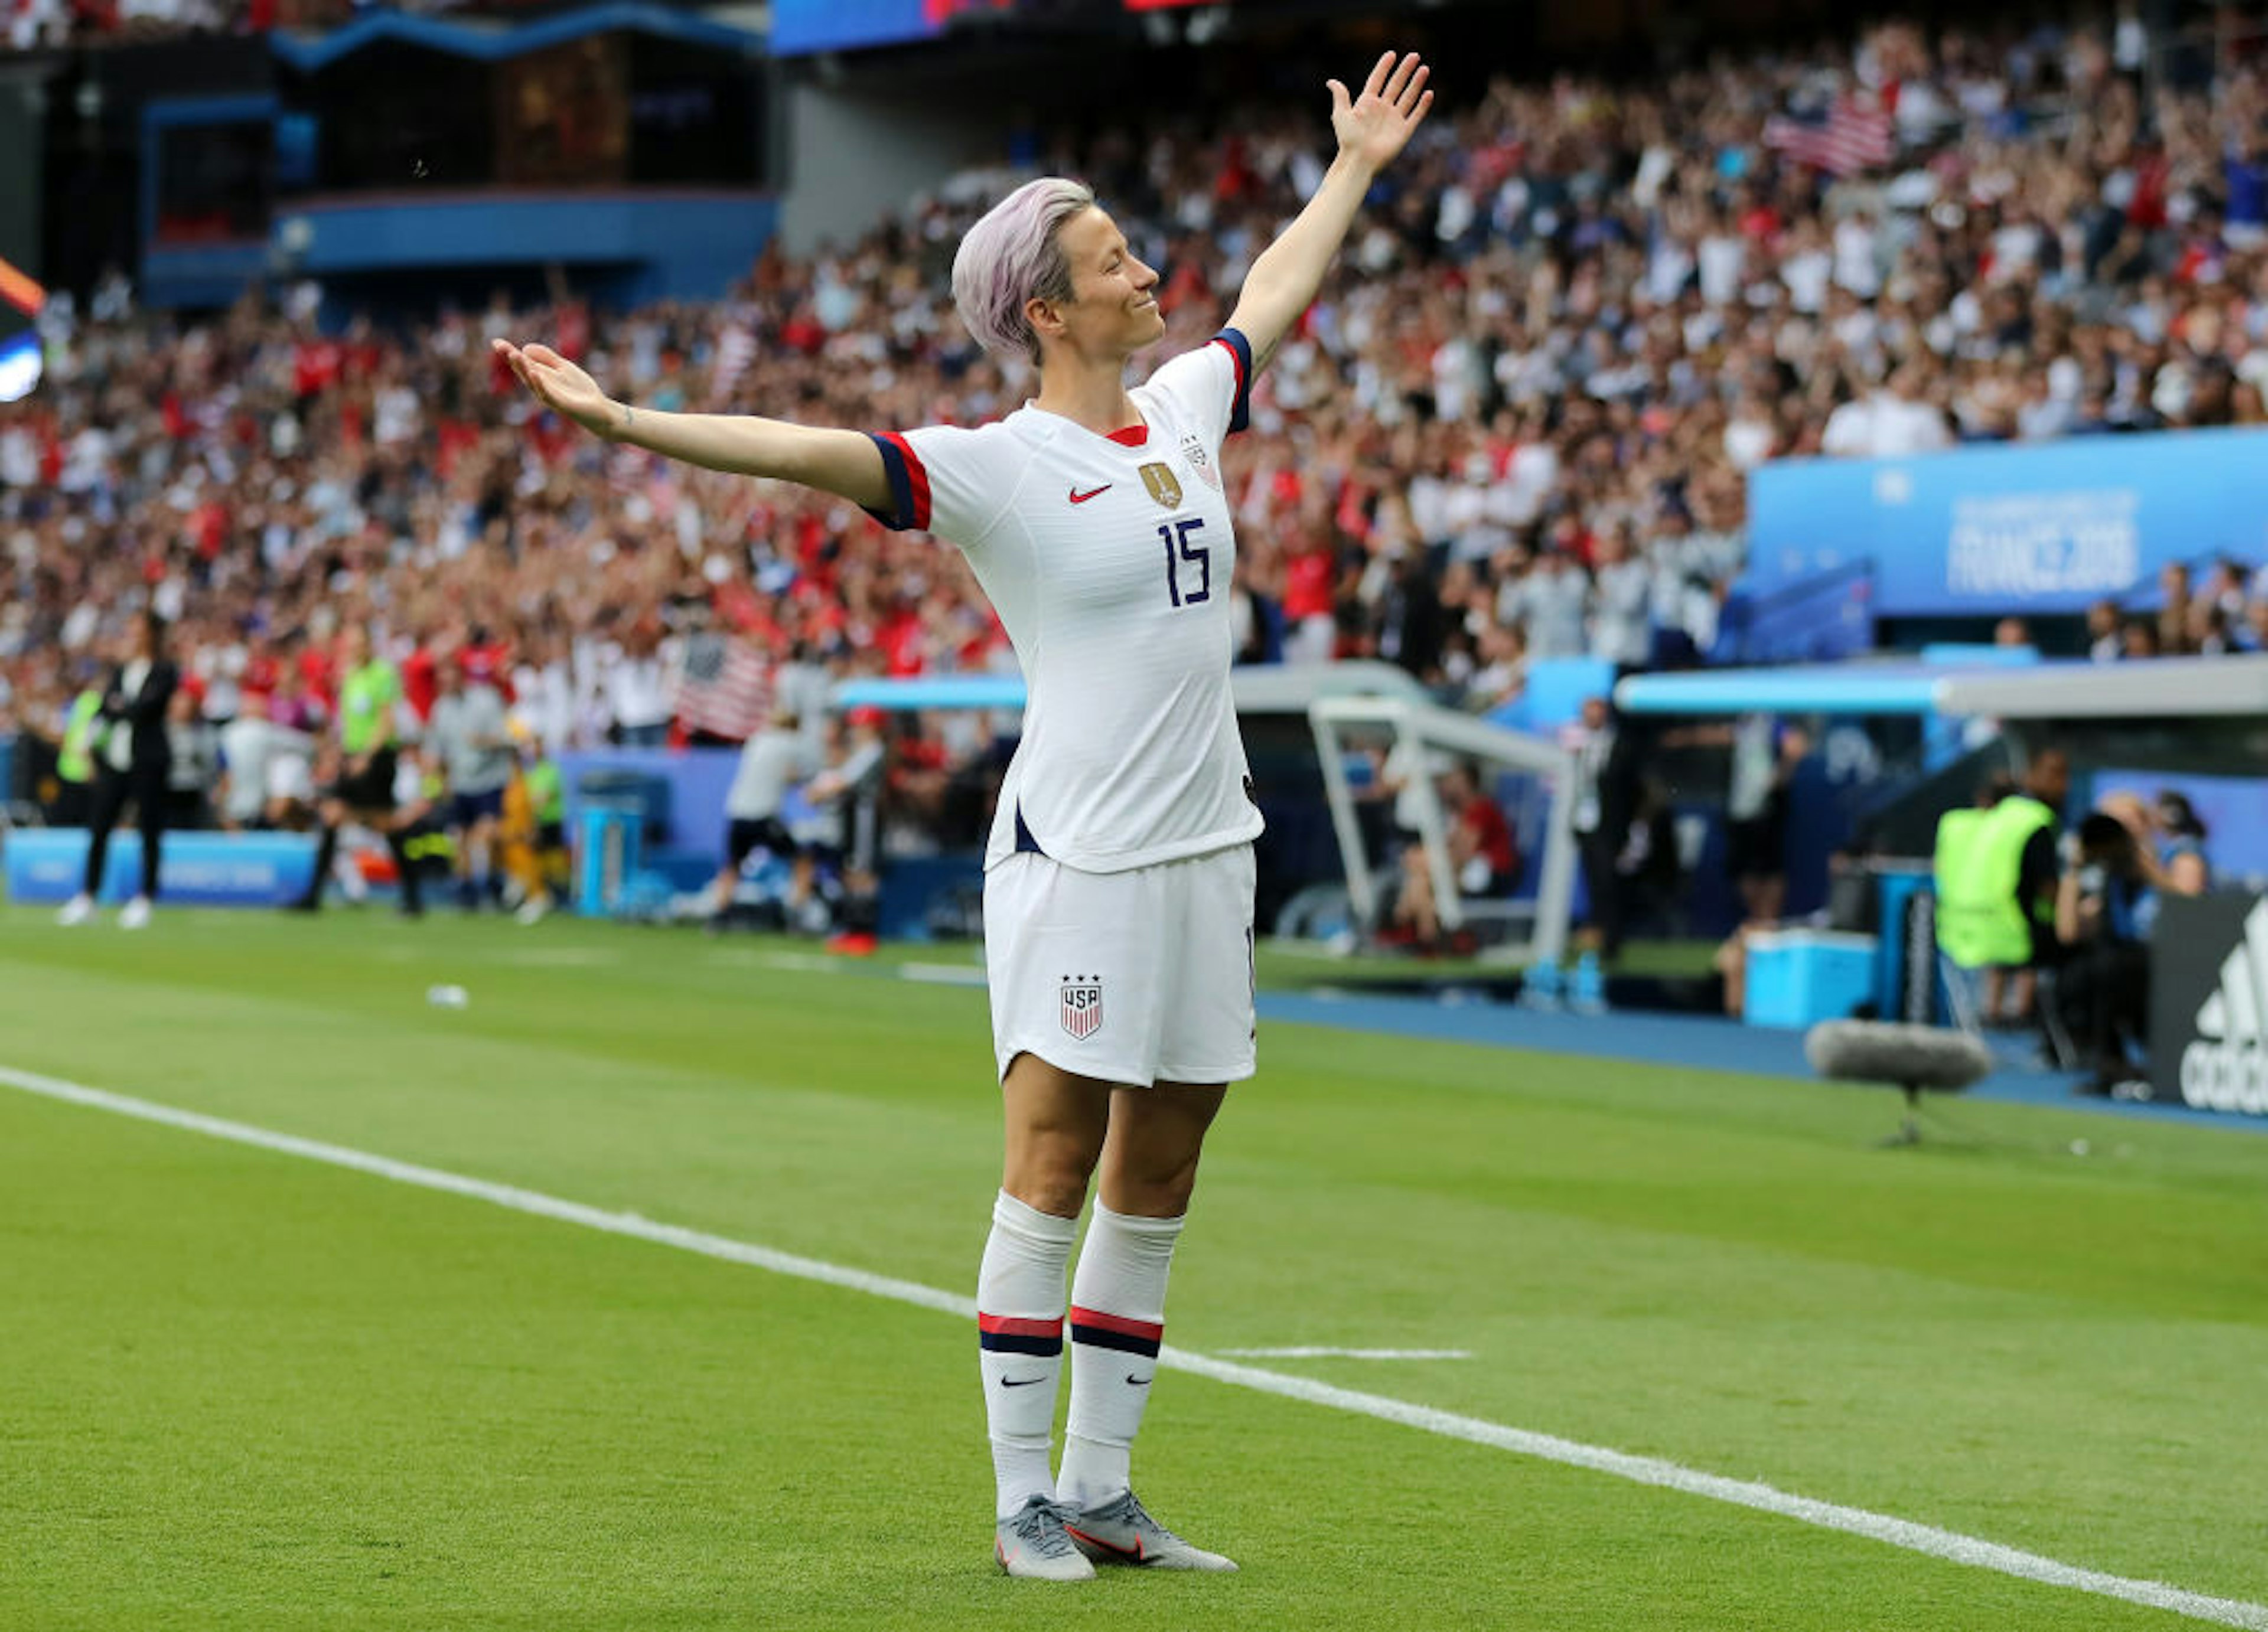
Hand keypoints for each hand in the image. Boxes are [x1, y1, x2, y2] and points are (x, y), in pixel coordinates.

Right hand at [491, 339, 621, 439]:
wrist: (599, 410)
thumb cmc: (580, 390)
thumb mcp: (564, 367)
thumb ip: (547, 357)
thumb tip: (525, 347)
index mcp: (541, 376)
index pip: (523, 362)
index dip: (509, 353)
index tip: (496, 342)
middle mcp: (541, 387)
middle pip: (523, 371)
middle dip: (512, 359)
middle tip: (500, 346)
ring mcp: (550, 396)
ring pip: (532, 382)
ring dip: (523, 368)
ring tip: (514, 354)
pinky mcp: (561, 405)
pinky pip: (547, 394)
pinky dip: (540, 384)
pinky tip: (535, 373)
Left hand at [1328, 50, 1432, 174]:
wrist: (1359, 161)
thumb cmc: (1348, 140)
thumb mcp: (1341, 115)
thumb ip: (1340, 96)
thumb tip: (1331, 82)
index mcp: (1367, 103)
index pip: (1377, 79)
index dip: (1384, 67)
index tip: (1392, 54)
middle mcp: (1382, 109)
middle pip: (1396, 84)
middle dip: (1405, 70)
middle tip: (1414, 56)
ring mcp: (1394, 119)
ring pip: (1408, 96)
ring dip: (1416, 83)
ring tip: (1424, 68)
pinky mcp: (1403, 131)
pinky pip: (1415, 115)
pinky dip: (1422, 105)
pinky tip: (1428, 93)